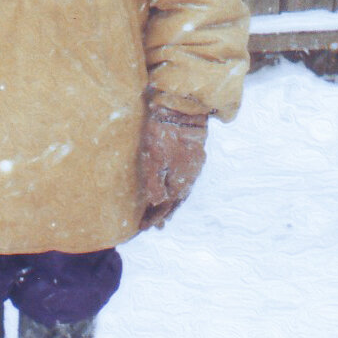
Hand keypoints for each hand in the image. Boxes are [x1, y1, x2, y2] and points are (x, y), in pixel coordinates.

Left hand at [139, 107, 207, 228]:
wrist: (183, 109)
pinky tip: (175, 190)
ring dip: (172, 204)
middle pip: (175, 202)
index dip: (153, 217)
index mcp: (179, 180)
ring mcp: (193, 167)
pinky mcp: (194, 157)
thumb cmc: (162, 132)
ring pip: (182, 192)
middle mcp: (189, 177)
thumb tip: (156, 204)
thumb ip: (155, 182)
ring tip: (165, 215)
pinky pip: (186, 180)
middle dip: (163, 214)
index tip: (142, 228)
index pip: (164, 206)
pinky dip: (178, 190)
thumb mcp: (153, 158)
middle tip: (154, 227)